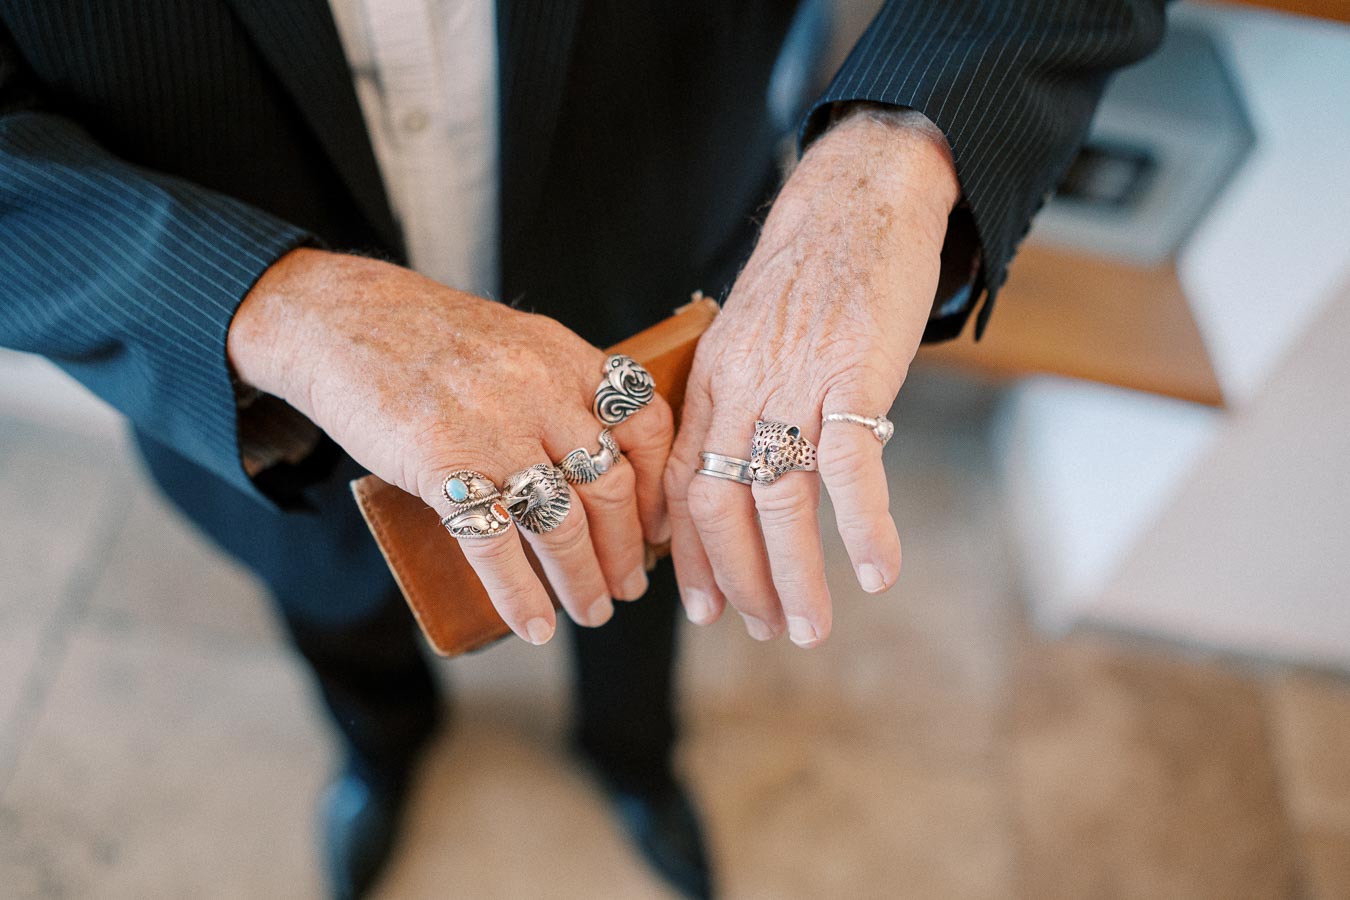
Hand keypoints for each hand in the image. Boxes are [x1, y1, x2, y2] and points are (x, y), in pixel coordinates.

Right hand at [228, 250, 673, 643]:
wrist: (337, 319)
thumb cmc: (425, 339)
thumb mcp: (514, 344)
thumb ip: (557, 391)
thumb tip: (593, 465)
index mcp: (566, 358)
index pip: (645, 426)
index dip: (658, 487)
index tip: (660, 529)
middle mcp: (541, 391)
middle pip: (609, 486)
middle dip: (626, 549)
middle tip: (629, 586)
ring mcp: (492, 428)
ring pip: (562, 524)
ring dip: (583, 580)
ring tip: (592, 612)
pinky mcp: (442, 463)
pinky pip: (495, 544)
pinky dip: (520, 595)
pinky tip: (534, 626)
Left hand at [664, 106, 959, 646]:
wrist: (857, 199)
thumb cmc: (811, 276)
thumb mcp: (752, 337)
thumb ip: (742, 401)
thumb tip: (748, 472)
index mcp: (713, 382)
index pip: (684, 485)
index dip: (692, 555)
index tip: (705, 608)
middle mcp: (742, 388)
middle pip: (722, 506)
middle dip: (739, 580)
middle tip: (763, 629)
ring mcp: (797, 381)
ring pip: (780, 500)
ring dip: (794, 575)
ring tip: (810, 627)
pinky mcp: (854, 371)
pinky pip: (850, 465)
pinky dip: (864, 528)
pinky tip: (879, 574)